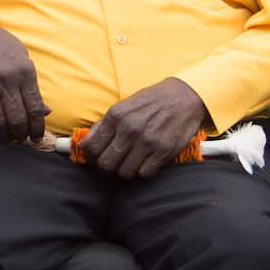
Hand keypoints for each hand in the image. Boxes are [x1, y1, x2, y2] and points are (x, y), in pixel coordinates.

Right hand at [0, 16, 49, 142]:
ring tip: (7, 139)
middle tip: (21, 138)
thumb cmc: (1, 45)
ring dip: (4, 135)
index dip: (37, 128)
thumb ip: (33, 86)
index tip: (36, 136)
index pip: (35, 108)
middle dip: (21, 135)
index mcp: (25, 72)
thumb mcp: (23, 59)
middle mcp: (8, 80)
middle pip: (17, 119)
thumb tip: (45, 111)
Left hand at [78, 78, 206, 178]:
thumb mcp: (124, 106)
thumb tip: (85, 143)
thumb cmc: (151, 101)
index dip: (90, 157)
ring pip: (124, 172)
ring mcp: (147, 141)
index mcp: (116, 115)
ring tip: (129, 163)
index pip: (91, 147)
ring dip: (125, 171)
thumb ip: (104, 124)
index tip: (95, 159)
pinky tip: (144, 162)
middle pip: (106, 164)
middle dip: (106, 169)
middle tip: (112, 165)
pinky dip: (143, 172)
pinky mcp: (163, 151)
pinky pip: (144, 173)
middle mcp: (129, 129)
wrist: (184, 96)